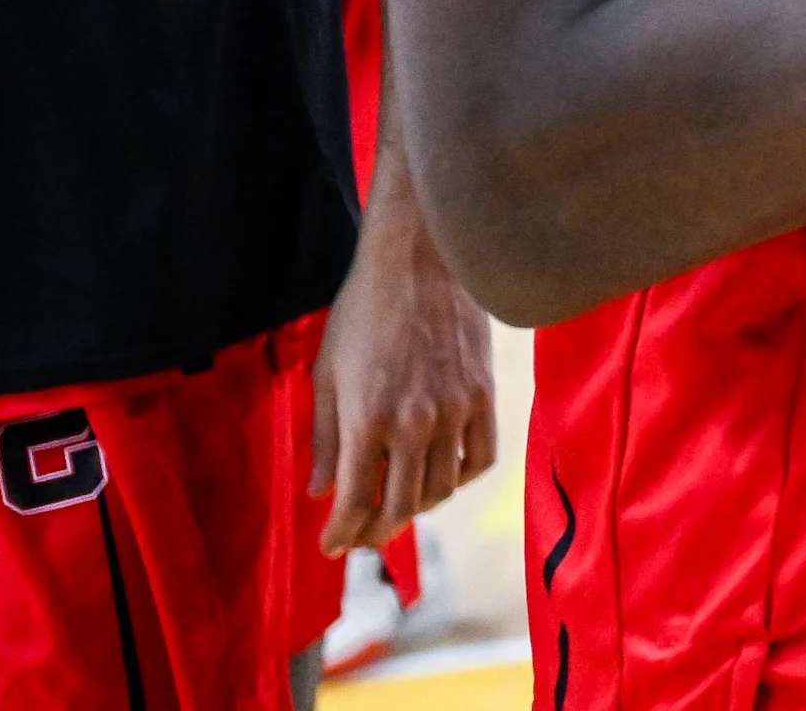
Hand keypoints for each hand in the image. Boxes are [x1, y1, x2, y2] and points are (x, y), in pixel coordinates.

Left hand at [313, 182, 498, 555]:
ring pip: (442, 489)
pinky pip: (481, 457)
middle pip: (401, 506)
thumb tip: (321, 492)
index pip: (355, 501)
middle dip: (376, 531)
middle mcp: (414, 423)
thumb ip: (325, 439)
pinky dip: (461, 477)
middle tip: (361, 535)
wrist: (421, 259)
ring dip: (417, 507)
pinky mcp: (484, 395)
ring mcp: (455, 410)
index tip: (332, 546)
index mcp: (367, 419)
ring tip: (398, 504)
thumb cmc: (363, 310)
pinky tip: (441, 474)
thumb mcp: (328, 373)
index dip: (341, 533)